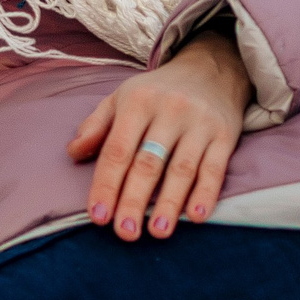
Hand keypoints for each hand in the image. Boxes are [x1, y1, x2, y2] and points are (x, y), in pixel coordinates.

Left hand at [68, 31, 250, 240]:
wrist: (212, 67)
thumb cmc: (159, 91)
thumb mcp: (122, 97)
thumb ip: (96, 125)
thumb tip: (74, 153)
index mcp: (138, 102)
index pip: (118, 149)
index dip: (106, 184)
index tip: (98, 216)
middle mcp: (170, 110)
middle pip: (148, 162)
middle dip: (134, 199)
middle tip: (125, 232)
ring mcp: (200, 123)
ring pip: (182, 168)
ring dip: (170, 203)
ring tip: (158, 231)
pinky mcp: (225, 134)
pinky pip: (215, 168)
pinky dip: (206, 193)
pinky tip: (196, 216)